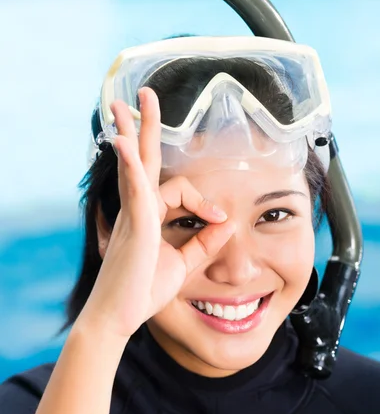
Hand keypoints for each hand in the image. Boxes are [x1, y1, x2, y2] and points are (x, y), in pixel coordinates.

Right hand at [80, 88, 235, 338]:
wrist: (118, 318)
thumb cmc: (142, 291)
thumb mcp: (182, 263)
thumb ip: (203, 242)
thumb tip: (227, 223)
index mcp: (147, 215)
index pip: (178, 189)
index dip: (204, 201)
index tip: (221, 221)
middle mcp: (137, 208)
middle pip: (143, 158)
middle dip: (144, 125)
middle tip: (142, 95)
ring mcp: (132, 214)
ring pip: (134, 163)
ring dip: (131, 130)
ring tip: (124, 102)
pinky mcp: (134, 225)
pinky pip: (133, 188)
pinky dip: (130, 164)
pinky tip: (123, 141)